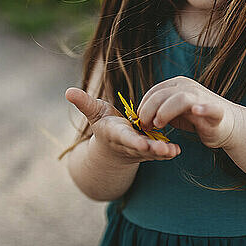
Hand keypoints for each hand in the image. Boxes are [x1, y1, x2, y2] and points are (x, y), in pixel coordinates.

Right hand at [65, 87, 180, 163]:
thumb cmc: (104, 124)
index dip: (132, 140)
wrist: (111, 147)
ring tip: (173, 151)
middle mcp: (127, 144)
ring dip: (162, 152)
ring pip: (151, 153)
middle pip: (140, 147)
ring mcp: (139, 150)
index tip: (141, 143)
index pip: (123, 137)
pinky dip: (168, 152)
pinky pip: (159, 153)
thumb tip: (68, 91)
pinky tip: (177, 150)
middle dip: (151, 149)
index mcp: (115, 134)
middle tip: (164, 149)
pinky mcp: (149, 151)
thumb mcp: (94, 112)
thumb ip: (84, 103)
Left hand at [136, 76, 238, 149]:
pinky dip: (202, 108)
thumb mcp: (174, 111)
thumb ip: (160, 109)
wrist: (228, 125)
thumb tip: (140, 115)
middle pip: (162, 94)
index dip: (143, 106)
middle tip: (145, 126)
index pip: (154, 91)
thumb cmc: (198, 119)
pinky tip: (196, 111)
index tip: (140, 122)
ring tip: (159, 125)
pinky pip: (209, 107)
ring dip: (165, 111)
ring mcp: (202, 97)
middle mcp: (189, 87)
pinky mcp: (216, 110)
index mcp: (177, 85)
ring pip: (180, 98)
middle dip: (149, 111)